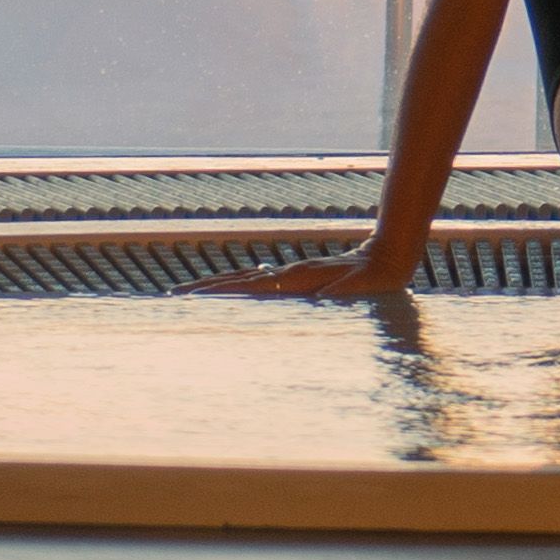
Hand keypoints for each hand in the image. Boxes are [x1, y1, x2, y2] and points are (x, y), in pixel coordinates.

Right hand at [210, 247, 421, 303]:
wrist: (386, 261)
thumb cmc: (372, 283)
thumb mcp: (354, 290)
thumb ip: (336, 294)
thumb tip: (321, 296)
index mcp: (293, 282)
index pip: (246, 287)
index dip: (218, 293)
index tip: (191, 298)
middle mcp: (286, 276)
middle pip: (236, 281)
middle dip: (204, 290)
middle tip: (173, 296)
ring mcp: (289, 275)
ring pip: (243, 279)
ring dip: (215, 287)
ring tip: (189, 294)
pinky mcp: (296, 277)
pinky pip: (258, 281)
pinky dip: (236, 286)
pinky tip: (229, 290)